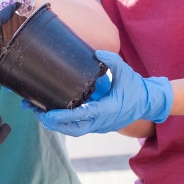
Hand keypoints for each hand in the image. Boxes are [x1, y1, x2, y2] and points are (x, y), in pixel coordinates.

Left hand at [27, 51, 172, 136]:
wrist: (148, 102)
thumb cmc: (136, 87)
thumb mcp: (126, 72)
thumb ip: (112, 61)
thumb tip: (96, 52)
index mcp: (107, 110)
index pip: (81, 116)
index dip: (63, 117)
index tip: (48, 114)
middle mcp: (102, 122)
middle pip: (72, 129)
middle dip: (52, 123)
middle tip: (35, 112)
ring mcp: (99, 125)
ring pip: (73, 130)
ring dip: (55, 124)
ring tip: (37, 112)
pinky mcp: (98, 125)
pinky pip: (78, 126)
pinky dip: (64, 122)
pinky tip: (51, 112)